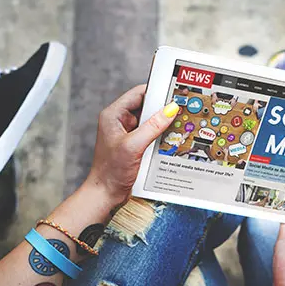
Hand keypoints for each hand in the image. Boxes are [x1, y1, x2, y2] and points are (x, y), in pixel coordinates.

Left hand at [86, 86, 178, 204]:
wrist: (106, 194)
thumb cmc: (111, 171)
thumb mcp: (134, 146)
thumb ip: (153, 126)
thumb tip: (170, 109)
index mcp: (113, 115)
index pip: (138, 94)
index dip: (156, 92)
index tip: (172, 93)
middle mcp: (119, 121)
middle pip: (145, 106)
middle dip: (161, 109)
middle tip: (178, 110)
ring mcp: (126, 133)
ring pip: (149, 121)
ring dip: (161, 123)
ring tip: (176, 124)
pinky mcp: (133, 144)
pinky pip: (150, 134)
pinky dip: (159, 135)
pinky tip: (169, 138)